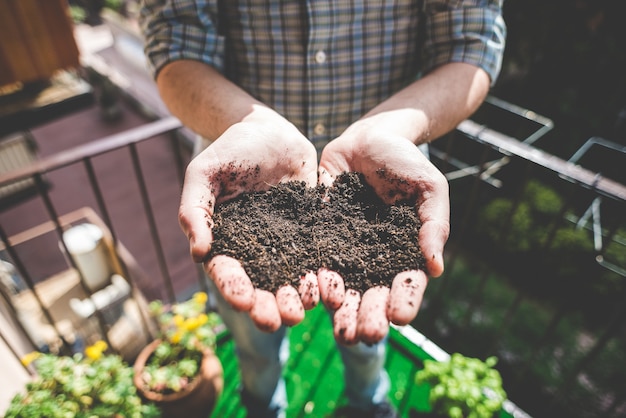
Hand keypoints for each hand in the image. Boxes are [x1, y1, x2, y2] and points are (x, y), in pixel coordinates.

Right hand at [179, 120, 318, 331]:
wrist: (269, 131)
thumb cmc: (230, 151)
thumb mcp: (204, 174)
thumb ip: (195, 210)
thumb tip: (199, 253)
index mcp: (226, 241)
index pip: (227, 273)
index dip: (234, 289)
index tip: (244, 303)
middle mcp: (256, 249)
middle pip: (261, 285)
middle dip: (269, 306)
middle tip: (279, 321)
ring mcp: (285, 242)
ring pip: (291, 277)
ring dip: (297, 297)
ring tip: (305, 310)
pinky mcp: (311, 231)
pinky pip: (318, 255)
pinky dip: (323, 273)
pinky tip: (330, 286)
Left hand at [318, 131, 449, 344]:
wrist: (368, 139)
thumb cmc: (407, 163)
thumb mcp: (429, 188)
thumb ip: (433, 225)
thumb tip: (435, 268)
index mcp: (404, 251)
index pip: (406, 283)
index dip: (404, 301)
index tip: (400, 317)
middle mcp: (374, 257)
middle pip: (373, 293)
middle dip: (370, 316)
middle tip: (366, 336)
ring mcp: (346, 248)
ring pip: (344, 285)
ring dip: (342, 310)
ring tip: (341, 331)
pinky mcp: (320, 235)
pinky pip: (317, 260)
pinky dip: (315, 279)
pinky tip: (313, 295)